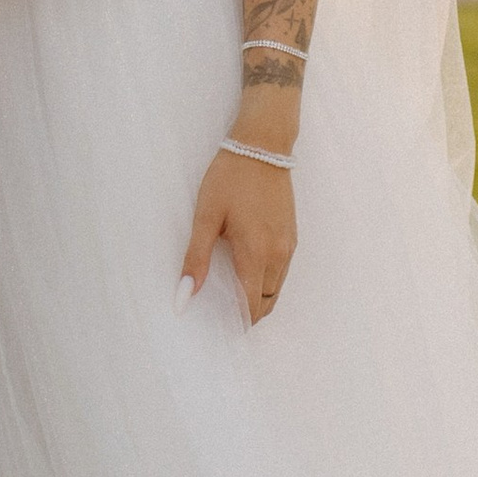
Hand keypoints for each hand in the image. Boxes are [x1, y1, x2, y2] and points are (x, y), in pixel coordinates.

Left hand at [182, 143, 294, 325]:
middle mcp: (278, 254)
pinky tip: (249, 273)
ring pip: (276, 288)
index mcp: (256, 253)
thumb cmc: (230, 178)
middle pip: (266, 302)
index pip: (251, 305)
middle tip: (223, 316)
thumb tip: (185, 297)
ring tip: (233, 298)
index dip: (238, 322)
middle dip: (248, 315)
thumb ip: (196, 259)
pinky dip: (268, 282)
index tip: (221, 330)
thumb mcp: (206, 216)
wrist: (262, 146)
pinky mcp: (293, 235)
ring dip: (259, 299)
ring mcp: (289, 245)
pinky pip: (283, 272)